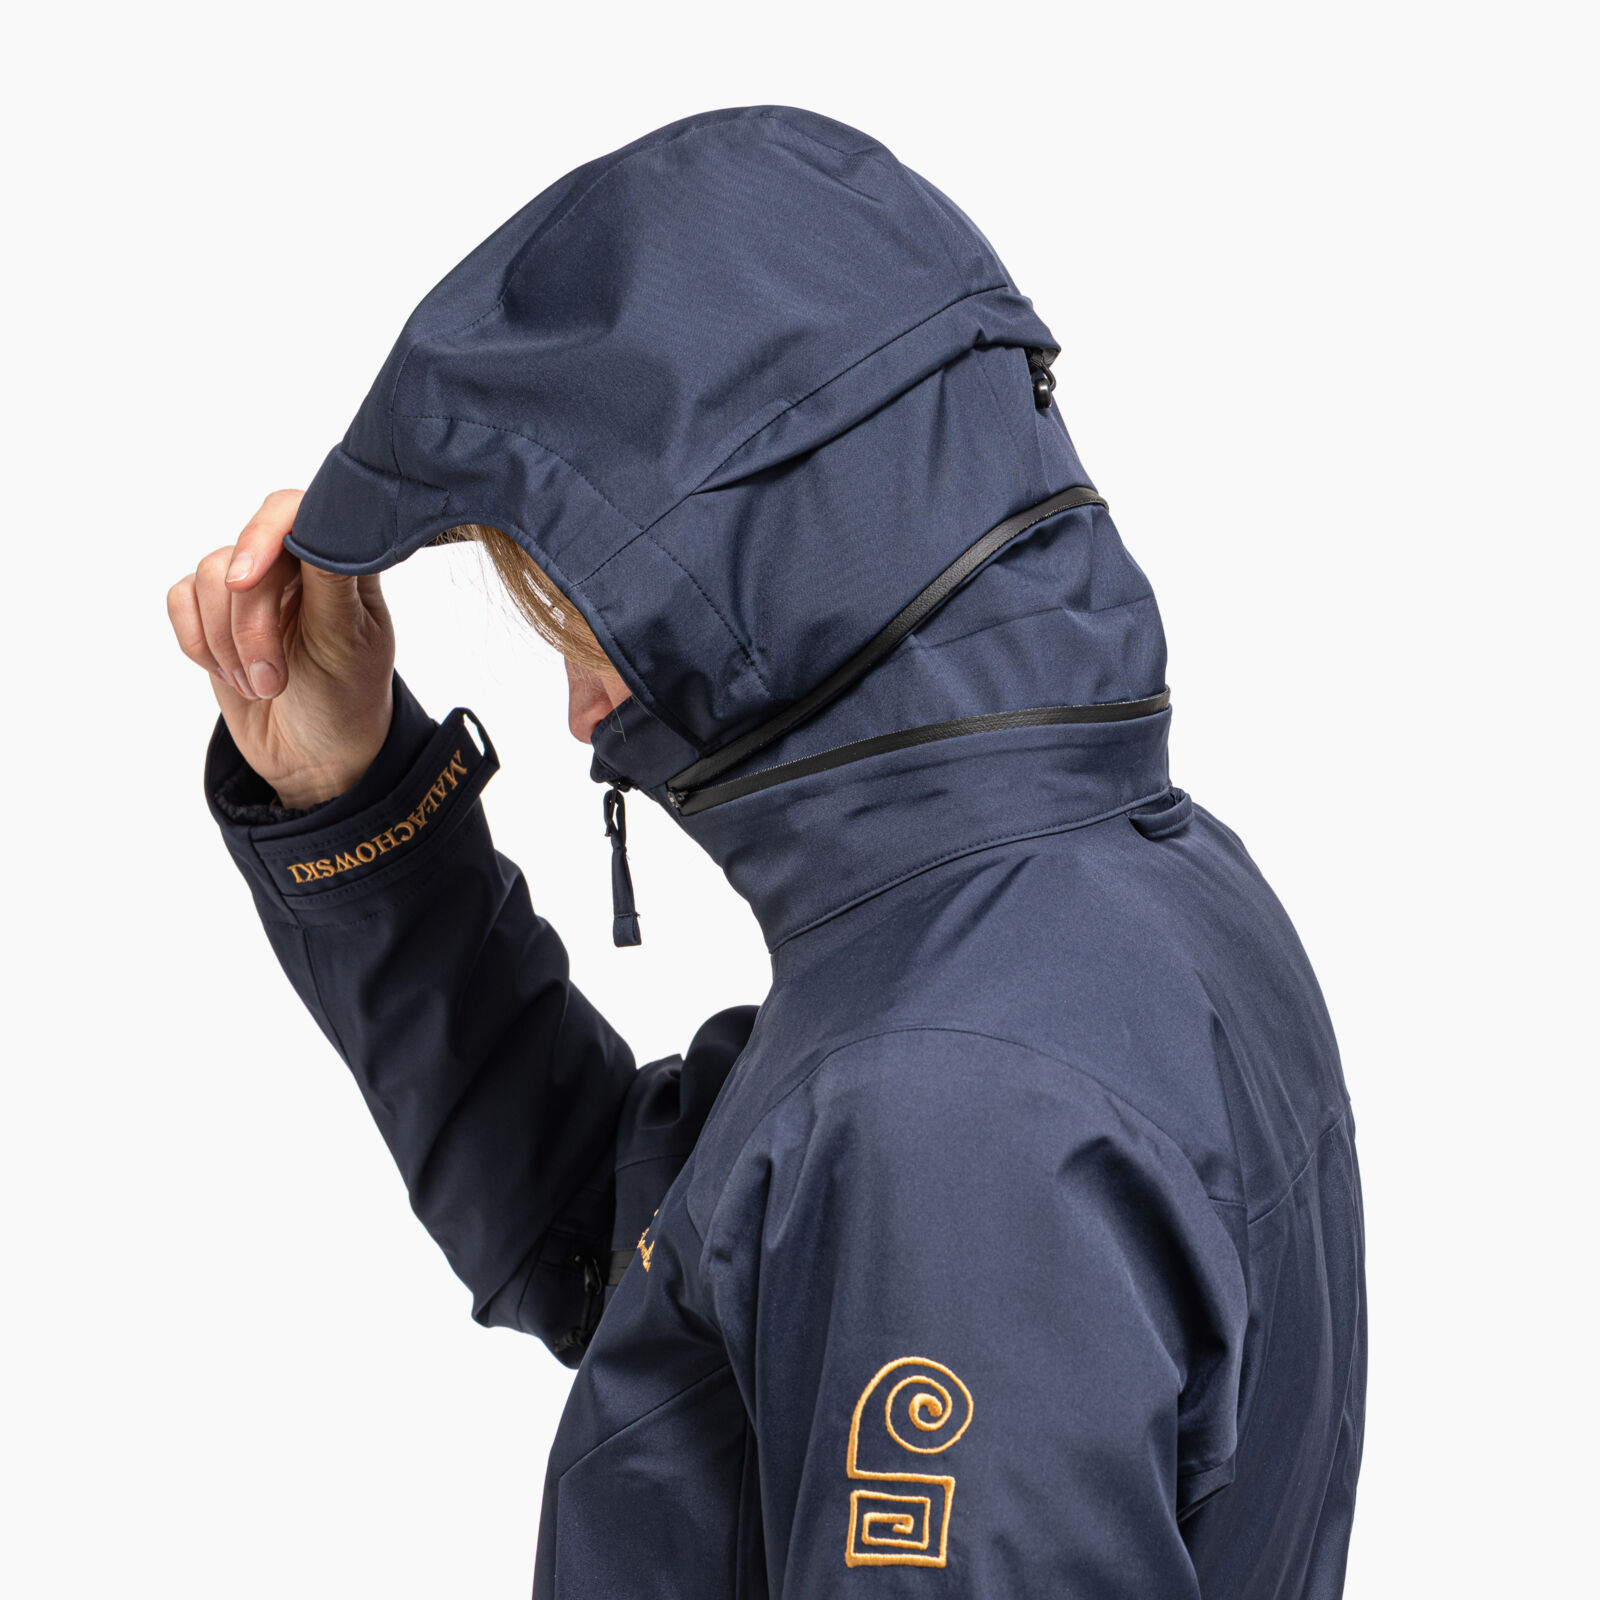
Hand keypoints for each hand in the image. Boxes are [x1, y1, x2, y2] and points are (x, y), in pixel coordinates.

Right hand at [167, 489, 395, 807]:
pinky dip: (198, 643)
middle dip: (249, 625)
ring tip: (262, 686)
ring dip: (227, 643)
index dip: (264, 535)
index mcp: (340, 561)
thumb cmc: (347, 698)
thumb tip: (313, 524)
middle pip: (244, 553)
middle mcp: (295, 563)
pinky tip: (231, 674)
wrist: (318, 758)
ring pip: (209, 577)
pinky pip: (181, 599)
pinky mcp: (214, 612)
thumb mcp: (348, 643)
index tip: (246, 582)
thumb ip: (329, 580)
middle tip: (271, 680)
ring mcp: (253, 586)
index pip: (297, 511)